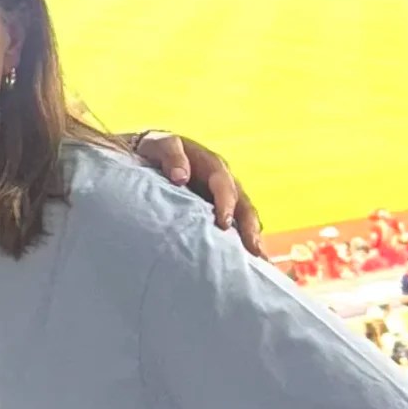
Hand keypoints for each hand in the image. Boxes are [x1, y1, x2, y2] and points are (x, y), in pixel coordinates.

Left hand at [131, 131, 262, 256]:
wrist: (149, 154)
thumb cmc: (156, 149)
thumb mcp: (161, 144)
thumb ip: (172, 156)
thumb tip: (180, 177)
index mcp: (213, 166)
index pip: (224, 185)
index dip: (226, 203)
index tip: (223, 223)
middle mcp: (224, 184)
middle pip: (244, 206)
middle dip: (250, 228)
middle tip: (254, 250)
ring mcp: (223, 200)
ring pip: (244, 220)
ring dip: (251, 240)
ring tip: (258, 263)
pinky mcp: (217, 214)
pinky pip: (235, 228)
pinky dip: (241, 244)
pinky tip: (244, 264)